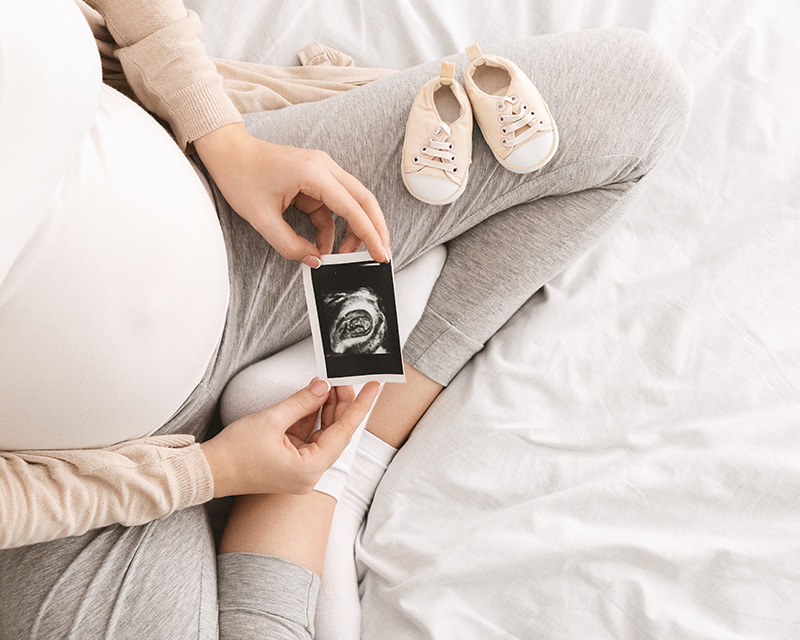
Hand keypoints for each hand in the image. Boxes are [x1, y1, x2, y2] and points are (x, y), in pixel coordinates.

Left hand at [193, 123, 390, 266]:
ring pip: (352, 202)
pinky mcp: (315, 179)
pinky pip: (333, 205)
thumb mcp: (262, 219)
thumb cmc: (241, 177)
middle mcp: (324, 168)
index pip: (352, 208)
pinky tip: (325, 244)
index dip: (369, 234)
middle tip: (380, 254)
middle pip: (363, 200)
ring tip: (345, 255)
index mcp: (314, 173)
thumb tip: (314, 260)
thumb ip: (290, 245)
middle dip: (375, 229)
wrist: (228, 153)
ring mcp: (321, 171)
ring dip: (354, 229)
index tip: (380, 254)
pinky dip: (334, 226)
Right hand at [200, 378, 380, 496]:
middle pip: (335, 433)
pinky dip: (311, 418)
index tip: (375, 388)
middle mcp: (309, 473)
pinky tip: (314, 398)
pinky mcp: (290, 463)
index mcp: (310, 468)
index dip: (360, 406)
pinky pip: (308, 437)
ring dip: (326, 409)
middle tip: (344, 379)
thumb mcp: (272, 419)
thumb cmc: (235, 453)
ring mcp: (300, 470)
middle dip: (341, 404)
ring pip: (322, 434)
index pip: (344, 432)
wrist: (208, 471)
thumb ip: (302, 402)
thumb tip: (323, 387)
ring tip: (329, 384)